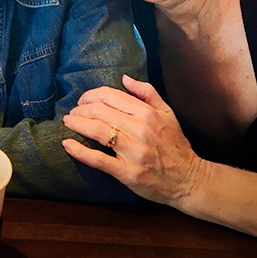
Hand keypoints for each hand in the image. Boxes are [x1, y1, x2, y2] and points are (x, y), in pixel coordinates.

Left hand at [62, 75, 206, 208]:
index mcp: (148, 113)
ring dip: (77, 124)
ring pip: (98, 131)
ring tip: (68, 122)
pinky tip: (67, 144)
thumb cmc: (175, 144)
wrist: (189, 179)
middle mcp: (140, 130)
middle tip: (72, 112)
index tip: (83, 100)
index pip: (111, 96)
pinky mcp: (127, 173)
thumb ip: (147, 92)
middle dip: (81, 109)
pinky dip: (80, 151)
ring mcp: (133, 152)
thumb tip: (124, 78)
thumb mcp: (167, 112)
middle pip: (100, 111)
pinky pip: (99, 160)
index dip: (91, 95)